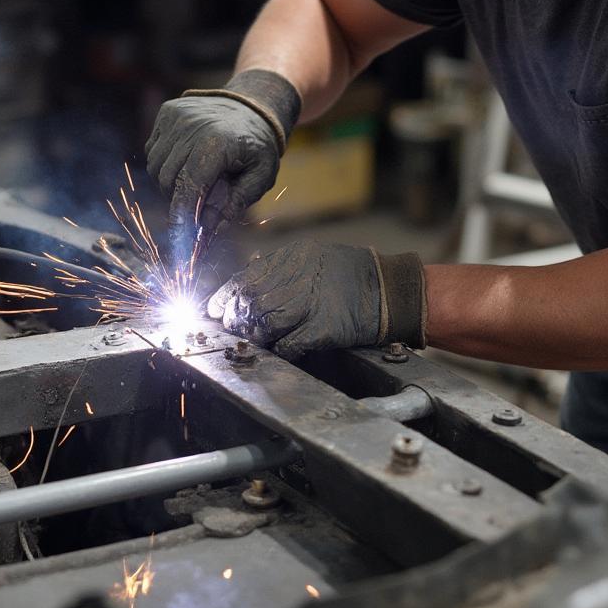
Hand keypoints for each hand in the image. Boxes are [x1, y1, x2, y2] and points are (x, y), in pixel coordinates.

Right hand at [145, 70, 300, 261]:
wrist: (254, 104)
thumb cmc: (259, 145)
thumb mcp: (260, 176)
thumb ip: (235, 203)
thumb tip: (209, 230)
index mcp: (218, 144)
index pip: (189, 187)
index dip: (181, 215)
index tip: (180, 237)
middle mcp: (192, 127)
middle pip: (167, 179)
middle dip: (178, 200)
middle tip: (196, 205)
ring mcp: (177, 117)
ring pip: (156, 166)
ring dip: (169, 182)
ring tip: (194, 180)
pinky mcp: (168, 112)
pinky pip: (153, 149)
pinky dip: (164, 163)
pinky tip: (185, 161)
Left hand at [207, 240, 426, 360]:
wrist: (393, 292)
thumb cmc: (355, 275)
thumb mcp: (315, 258)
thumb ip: (282, 269)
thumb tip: (248, 284)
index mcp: (293, 257)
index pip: (245, 278)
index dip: (225, 297)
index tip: (214, 310)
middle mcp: (298, 276)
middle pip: (250, 300)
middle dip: (235, 319)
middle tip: (232, 330)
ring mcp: (310, 303)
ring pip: (264, 322)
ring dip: (254, 335)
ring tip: (253, 341)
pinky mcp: (322, 328)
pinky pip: (288, 343)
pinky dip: (279, 349)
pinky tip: (278, 350)